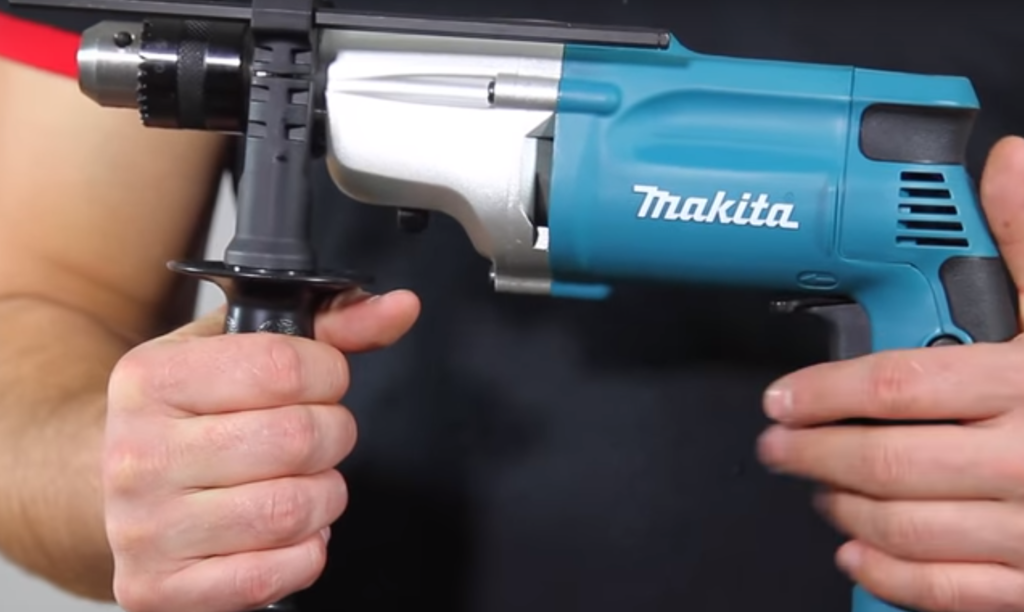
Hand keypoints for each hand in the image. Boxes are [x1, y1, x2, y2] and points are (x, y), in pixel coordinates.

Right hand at [103, 289, 419, 611]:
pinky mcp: (159, 588)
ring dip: (323, 496)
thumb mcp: (237, 350)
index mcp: (151, 379)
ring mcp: (146, 528)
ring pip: (292, 510)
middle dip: (333, 436)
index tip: (323, 381)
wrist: (94, 481)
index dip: (329, 374)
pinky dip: (303, 551)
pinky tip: (283, 530)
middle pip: (297, 440)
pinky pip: (274, 574)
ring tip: (301, 481)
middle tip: (317, 436)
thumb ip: (329, 328)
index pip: (283, 366)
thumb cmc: (184, 412)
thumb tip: (399, 309)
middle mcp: (139, 453)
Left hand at [757, 136, 1023, 611]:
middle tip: (776, 444)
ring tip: (814, 485)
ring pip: (908, 527)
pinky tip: (856, 550)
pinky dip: (891, 574)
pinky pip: (949, 590)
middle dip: (814, 453)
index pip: (900, 387)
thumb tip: (1006, 165)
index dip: (825, 393)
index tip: (783, 396)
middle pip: (888, 463)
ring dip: (843, 506)